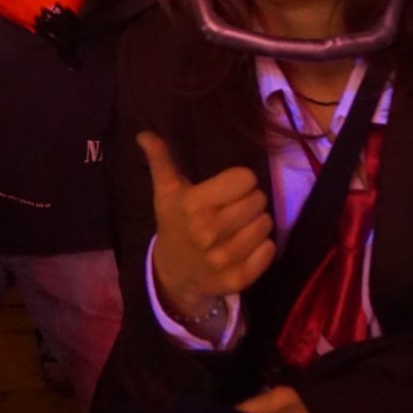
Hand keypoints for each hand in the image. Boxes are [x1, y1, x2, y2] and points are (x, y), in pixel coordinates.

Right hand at [139, 130, 276, 320]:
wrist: (173, 275)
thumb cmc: (175, 225)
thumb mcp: (166, 192)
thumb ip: (161, 160)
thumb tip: (144, 134)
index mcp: (194, 205)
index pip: (245, 178)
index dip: (239, 182)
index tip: (227, 192)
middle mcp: (210, 231)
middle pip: (259, 199)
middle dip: (249, 201)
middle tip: (233, 210)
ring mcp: (225, 257)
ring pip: (266, 224)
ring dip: (256, 224)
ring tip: (239, 228)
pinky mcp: (238, 278)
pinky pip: (269, 251)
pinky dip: (262, 248)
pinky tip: (245, 248)